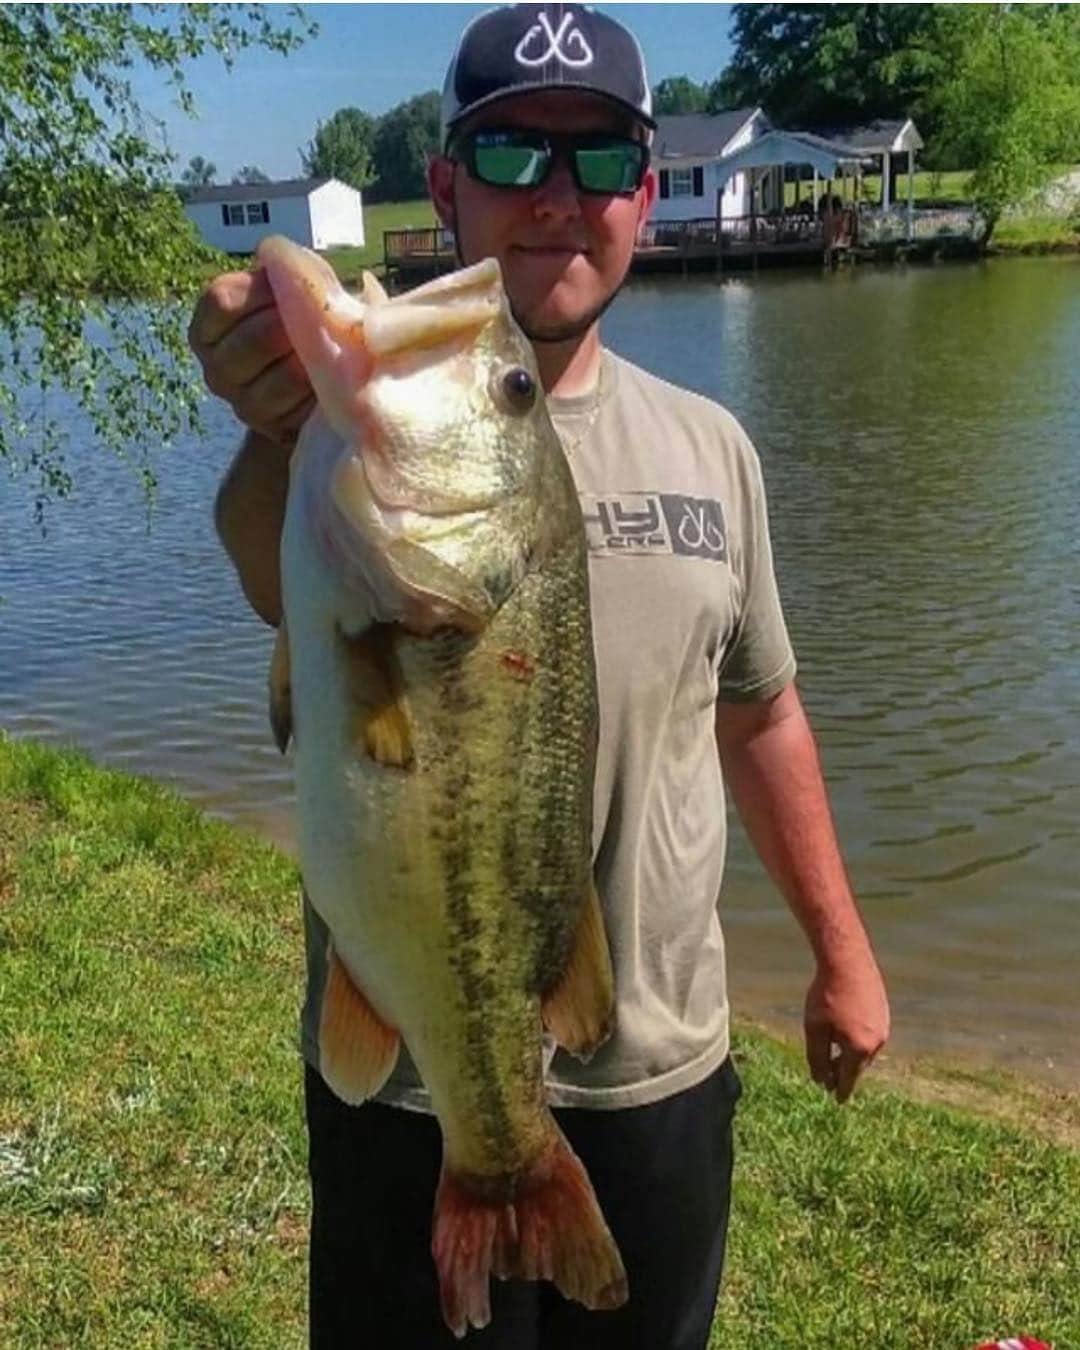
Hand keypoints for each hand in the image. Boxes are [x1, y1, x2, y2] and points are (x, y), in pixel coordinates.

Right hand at [188, 267, 313, 445]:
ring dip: (313, 360)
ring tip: (329, 348)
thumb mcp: (286, 294)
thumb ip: (286, 275)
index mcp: (207, 326)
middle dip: (295, 326)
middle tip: (320, 320)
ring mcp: (240, 402)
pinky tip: (330, 379)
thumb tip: (283, 258)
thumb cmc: (296, 325)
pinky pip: (301, 407)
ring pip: (283, 377)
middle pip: (254, 340)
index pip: (222, 301)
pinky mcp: (270, 428)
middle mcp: (214, 367)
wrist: (308, 386)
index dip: (264, 289)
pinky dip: (322, 391)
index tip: (290, 286)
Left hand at [804, 947, 889, 1103]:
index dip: (840, 1090)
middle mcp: (877, 1041)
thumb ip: (817, 1057)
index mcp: (859, 1049)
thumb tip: (820, 1080)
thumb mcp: (814, 1028)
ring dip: (851, 1053)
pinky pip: (871, 1033)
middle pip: (858, 1065)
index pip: (849, 1078)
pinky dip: (858, 1037)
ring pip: (865, 1049)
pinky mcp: (884, 1011)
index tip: (836, 1100)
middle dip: (843, 1070)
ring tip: (835, 1052)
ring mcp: (884, 1025)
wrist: (847, 960)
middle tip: (828, 1075)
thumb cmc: (826, 994)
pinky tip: (845, 1028)